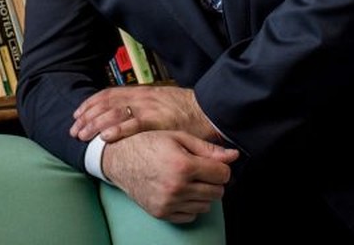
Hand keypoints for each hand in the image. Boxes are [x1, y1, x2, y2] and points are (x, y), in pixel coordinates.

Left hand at [71, 86, 220, 143]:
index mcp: (140, 92)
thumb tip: (122, 114)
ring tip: (82, 136)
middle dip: (87, 117)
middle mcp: (141, 97)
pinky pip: (133, 125)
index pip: (107, 94)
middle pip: (105, 103)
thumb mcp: (159, 102)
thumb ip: (142, 106)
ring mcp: (149, 108)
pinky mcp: (158, 121)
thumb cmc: (185, 111)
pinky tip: (105, 137)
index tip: (77, 114)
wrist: (208, 110)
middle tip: (74, 130)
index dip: (89, 104)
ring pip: (114, 113)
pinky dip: (117, 130)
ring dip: (95, 124)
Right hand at [101, 130, 238, 222]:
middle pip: (217, 192)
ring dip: (202, 193)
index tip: (213, 163)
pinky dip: (190, 205)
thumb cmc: (148, 143)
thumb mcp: (178, 138)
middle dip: (213, 181)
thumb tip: (234, 155)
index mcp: (183, 165)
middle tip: (199, 170)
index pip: (223, 175)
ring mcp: (168, 203)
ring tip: (187, 179)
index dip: (221, 168)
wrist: (119, 159)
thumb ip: (207, 149)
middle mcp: (177, 187)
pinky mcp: (161, 213)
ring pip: (205, 205)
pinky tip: (179, 191)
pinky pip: (190, 216)